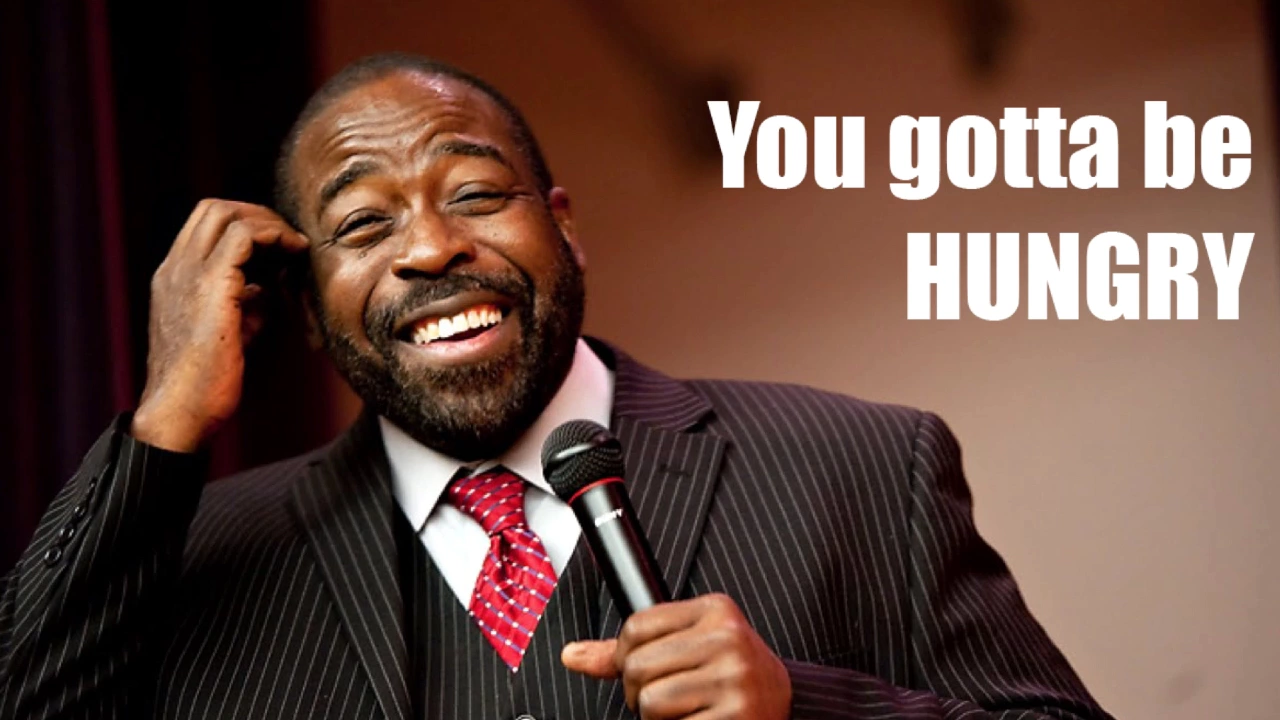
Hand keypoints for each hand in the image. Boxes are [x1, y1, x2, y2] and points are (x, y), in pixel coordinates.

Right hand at [131, 199, 308, 452]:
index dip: (245, 225)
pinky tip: (295, 253)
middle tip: (290, 239)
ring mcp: (188, 275)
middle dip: (259, 215)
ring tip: (296, 246)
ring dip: (270, 223)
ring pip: (226, 214)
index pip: (204, 226)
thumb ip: (242, 305)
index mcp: (173, 278)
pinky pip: (243, 237)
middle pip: (213, 209)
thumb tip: (267, 290)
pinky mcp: (212, 288)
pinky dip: (274, 236)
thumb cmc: (204, 382)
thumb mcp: (226, 333)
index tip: (278, 246)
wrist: (179, 413)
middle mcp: (175, 269)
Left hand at [562, 593, 790, 719]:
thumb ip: (632, 648)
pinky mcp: (737, 715)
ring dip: (657, 718)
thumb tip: (572, 655)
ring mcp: (735, 677)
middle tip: (670, 699)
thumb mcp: (687, 647)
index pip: (636, 626)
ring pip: (649, 701)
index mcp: (716, 610)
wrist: (784, 705)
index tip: (649, 670)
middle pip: (637, 665)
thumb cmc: (728, 678)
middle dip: (640, 692)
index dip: (627, 656)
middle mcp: (729, 637)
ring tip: (685, 712)